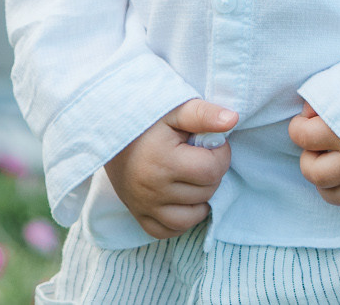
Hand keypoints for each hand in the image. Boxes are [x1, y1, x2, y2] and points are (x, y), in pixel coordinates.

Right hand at [105, 99, 238, 238]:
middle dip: (210, 172)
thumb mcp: (174, 109)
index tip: (208, 141)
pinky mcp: (138, 215)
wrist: (106, 131)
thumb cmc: (145, 118)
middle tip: (196, 155)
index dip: (220, 153)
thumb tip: (233, 120)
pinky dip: (181, 218)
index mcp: (163, 161)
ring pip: (192, 216)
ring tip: (191, 176)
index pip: (212, 169)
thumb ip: (204, 114)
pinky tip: (180, 198)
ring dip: (200, 198)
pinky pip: (169, 231)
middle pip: (206, 192)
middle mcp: (153, 189)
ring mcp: (144, 206)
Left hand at [289, 102, 339, 210]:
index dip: (299, 126)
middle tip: (319, 146)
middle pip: (314, 175)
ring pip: (339, 198)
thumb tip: (309, 116)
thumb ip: (322, 98)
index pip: (300, 137)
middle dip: (309, 160)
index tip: (308, 119)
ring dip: (329, 184)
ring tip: (333, 167)